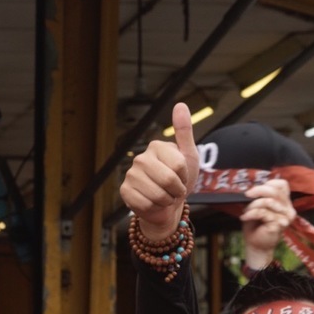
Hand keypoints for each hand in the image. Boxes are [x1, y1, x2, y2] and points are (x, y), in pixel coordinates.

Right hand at [121, 102, 199, 239]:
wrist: (169, 205)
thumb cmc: (180, 180)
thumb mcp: (188, 157)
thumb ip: (184, 132)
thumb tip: (180, 104)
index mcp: (156, 147)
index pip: (179, 165)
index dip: (185, 176)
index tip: (182, 177)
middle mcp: (140, 158)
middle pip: (168, 180)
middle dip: (177, 191)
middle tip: (174, 190)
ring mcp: (131, 174)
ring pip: (158, 195)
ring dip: (167, 201)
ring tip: (165, 196)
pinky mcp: (125, 191)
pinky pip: (146, 204)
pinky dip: (155, 208)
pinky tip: (153, 203)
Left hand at [239, 179, 294, 258]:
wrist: (256, 243)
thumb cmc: (256, 224)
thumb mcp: (258, 205)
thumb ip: (261, 195)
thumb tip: (252, 187)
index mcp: (285, 202)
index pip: (282, 185)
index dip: (268, 184)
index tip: (256, 189)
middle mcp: (288, 209)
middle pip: (275, 191)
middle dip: (258, 191)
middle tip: (246, 195)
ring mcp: (285, 217)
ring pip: (268, 202)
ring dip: (253, 205)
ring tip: (246, 210)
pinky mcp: (279, 225)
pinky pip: (263, 213)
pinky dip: (251, 213)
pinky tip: (244, 217)